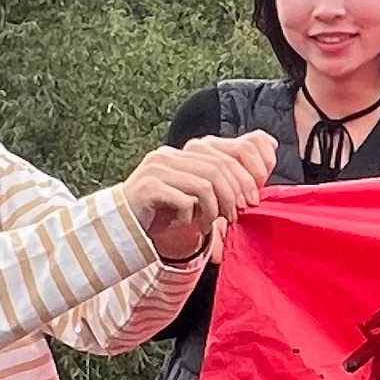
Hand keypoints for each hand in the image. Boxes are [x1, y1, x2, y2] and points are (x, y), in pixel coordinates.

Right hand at [120, 132, 276, 260]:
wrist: (122, 228)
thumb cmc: (163, 214)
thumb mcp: (195, 198)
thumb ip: (219, 186)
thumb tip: (257, 181)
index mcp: (183, 153)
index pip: (225, 152)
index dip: (246, 175)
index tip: (253, 200)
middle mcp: (170, 156)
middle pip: (218, 168)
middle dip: (234, 195)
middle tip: (235, 217)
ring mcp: (157, 169)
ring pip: (205, 184)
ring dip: (215, 209)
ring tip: (212, 225)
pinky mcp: (148, 188)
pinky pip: (185, 200)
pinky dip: (193, 216)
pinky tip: (189, 226)